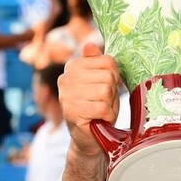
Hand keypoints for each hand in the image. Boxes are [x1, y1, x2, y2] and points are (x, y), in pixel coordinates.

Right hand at [59, 42, 120, 157]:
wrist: (89, 136)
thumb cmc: (98, 105)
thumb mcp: (101, 80)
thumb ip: (97, 62)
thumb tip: (89, 44)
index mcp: (73, 66)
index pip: (108, 61)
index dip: (114, 77)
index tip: (105, 88)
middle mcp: (65, 78)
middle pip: (108, 76)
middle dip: (112, 92)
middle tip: (103, 102)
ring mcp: (66, 95)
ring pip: (106, 91)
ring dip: (110, 105)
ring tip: (100, 111)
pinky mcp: (72, 111)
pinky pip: (103, 107)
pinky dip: (107, 115)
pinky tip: (99, 119)